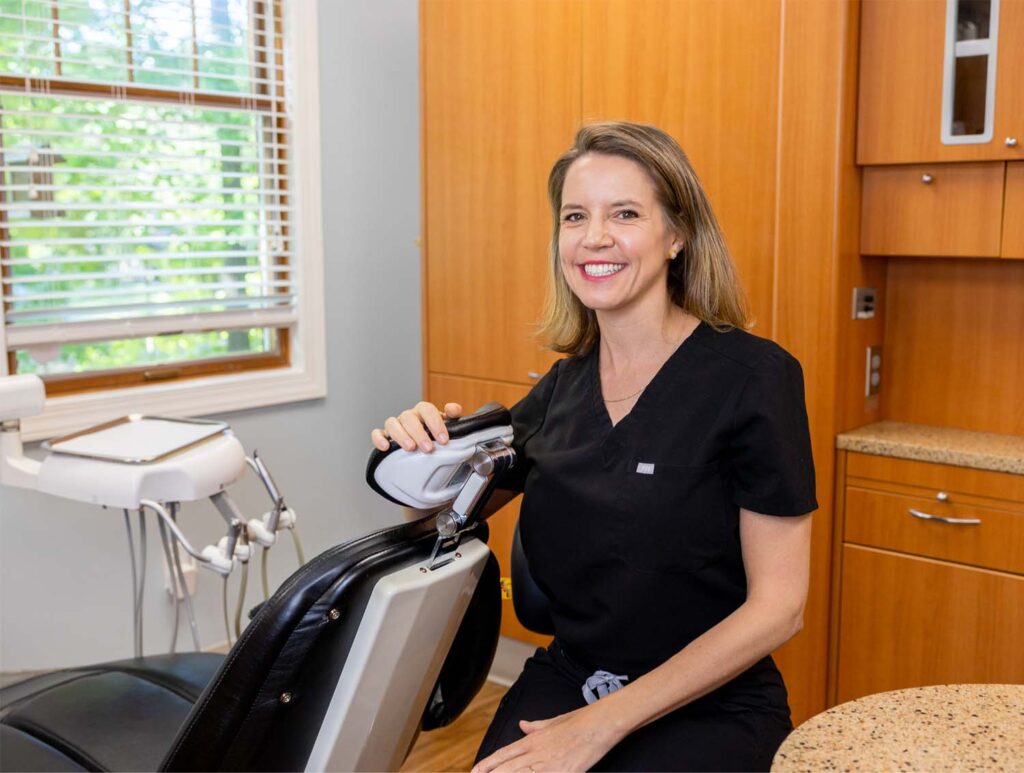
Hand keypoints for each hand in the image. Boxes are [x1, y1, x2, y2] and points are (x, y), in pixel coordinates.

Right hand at [370, 401, 462, 453]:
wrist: (429, 448)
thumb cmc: (437, 435)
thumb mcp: (450, 426)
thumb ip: (454, 416)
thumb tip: (452, 409)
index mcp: (424, 411)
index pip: (427, 409)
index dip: (435, 423)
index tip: (443, 440)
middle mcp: (409, 416)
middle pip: (409, 417)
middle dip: (419, 433)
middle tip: (428, 449)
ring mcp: (396, 425)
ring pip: (392, 423)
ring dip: (400, 435)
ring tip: (410, 448)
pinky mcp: (385, 436)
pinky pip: (377, 433)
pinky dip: (379, 438)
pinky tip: (385, 447)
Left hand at [471, 705, 620, 772]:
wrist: (599, 724)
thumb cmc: (579, 721)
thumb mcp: (553, 722)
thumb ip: (535, 726)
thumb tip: (523, 724)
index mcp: (533, 740)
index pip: (504, 753)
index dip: (488, 763)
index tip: (476, 770)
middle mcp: (537, 753)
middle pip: (507, 768)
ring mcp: (548, 766)